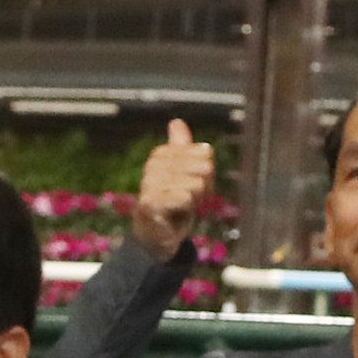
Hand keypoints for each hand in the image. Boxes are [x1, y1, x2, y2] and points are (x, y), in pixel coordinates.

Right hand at [128, 119, 216, 259]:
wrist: (156, 236)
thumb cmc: (172, 203)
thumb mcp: (183, 172)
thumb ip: (182, 148)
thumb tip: (176, 122)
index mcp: (161, 153)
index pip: (205, 153)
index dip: (207, 173)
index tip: (193, 186)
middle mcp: (153, 165)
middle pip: (204, 167)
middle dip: (203, 188)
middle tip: (188, 199)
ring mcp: (150, 183)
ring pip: (197, 184)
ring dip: (195, 201)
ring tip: (181, 208)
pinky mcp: (151, 202)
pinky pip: (186, 197)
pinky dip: (186, 210)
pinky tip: (175, 215)